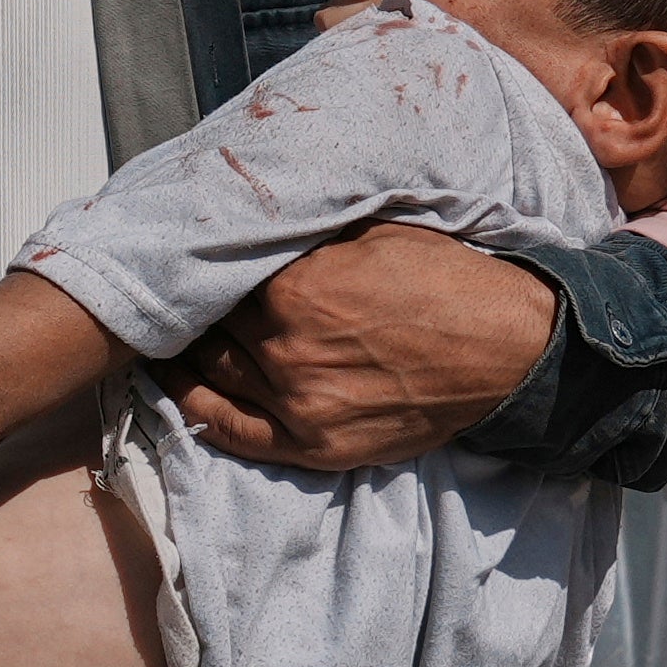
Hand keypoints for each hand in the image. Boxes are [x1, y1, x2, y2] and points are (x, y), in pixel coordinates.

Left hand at [172, 223, 556, 468]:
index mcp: (296, 286)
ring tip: (161, 335)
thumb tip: (257, 221)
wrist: (505, 349)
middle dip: (192, 307)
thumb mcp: (373, 231)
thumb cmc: (445, 280)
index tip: (189, 254)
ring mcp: (297, 402)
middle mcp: (286, 346)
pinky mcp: (312, 445)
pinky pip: (230, 430)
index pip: (220, 273)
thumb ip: (308, 233)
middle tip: (172, 293)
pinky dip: (194, 407)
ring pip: (212, 373)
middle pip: (209, 324)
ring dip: (183, 352)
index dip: (205, 263)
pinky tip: (174, 386)